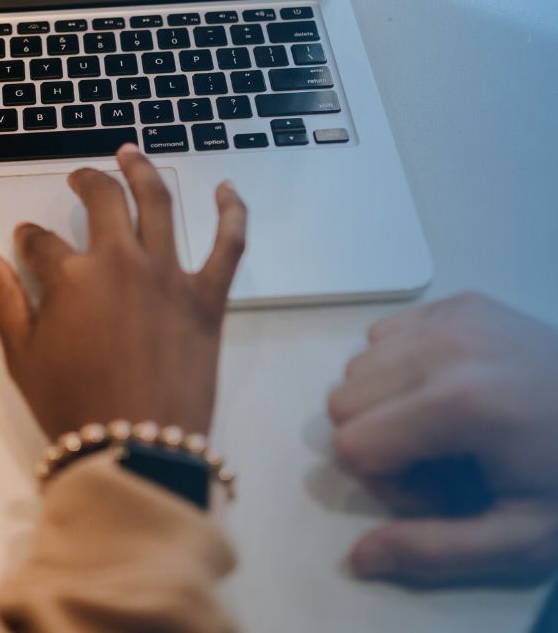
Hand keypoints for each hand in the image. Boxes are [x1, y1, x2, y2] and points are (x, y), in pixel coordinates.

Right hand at [0, 144, 246, 440]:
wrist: (137, 452)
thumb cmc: (72, 405)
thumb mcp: (21, 352)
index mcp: (72, 276)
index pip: (42, 241)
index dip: (29, 237)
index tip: (26, 239)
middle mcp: (121, 262)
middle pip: (103, 201)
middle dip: (87, 181)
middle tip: (80, 176)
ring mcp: (169, 275)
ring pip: (159, 203)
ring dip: (143, 170)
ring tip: (132, 153)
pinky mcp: (208, 297)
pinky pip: (229, 246)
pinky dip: (232, 213)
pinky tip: (228, 189)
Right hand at [329, 292, 557, 585]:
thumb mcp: (520, 538)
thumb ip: (434, 550)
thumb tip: (359, 558)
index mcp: (455, 403)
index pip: (351, 445)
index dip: (389, 485)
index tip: (442, 494)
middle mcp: (443, 346)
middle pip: (341, 401)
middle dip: (378, 441)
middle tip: (442, 463)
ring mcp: (451, 316)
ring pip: (358, 365)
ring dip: (386, 403)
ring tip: (449, 428)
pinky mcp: (458, 302)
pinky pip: (386, 334)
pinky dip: (402, 366)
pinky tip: (453, 391)